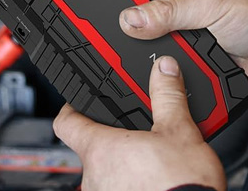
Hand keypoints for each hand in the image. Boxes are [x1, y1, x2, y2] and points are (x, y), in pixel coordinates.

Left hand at [54, 56, 225, 190]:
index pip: (66, 122)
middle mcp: (93, 176)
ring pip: (106, 172)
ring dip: (124, 164)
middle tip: (137, 132)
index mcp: (100, 149)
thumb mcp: (180, 131)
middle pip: (91, 147)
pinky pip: (117, 189)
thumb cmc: (182, 186)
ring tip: (152, 159)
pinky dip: (131, 183)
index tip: (79, 100)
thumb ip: (167, 96)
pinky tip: (154, 180)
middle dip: (114, 139)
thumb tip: (164, 69)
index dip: (72, 107)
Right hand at [119, 0, 247, 103]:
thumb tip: (132, 17)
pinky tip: (159, 79)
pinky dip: (161, 79)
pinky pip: (163, 77)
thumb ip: (170, 10)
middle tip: (118, 36)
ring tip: (146, 58)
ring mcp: (178, 44)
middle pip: (135, 23)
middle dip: (128, 32)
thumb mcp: (210, 4)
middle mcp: (173, 16)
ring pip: (146, 52)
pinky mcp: (185, 70)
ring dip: (147, 58)